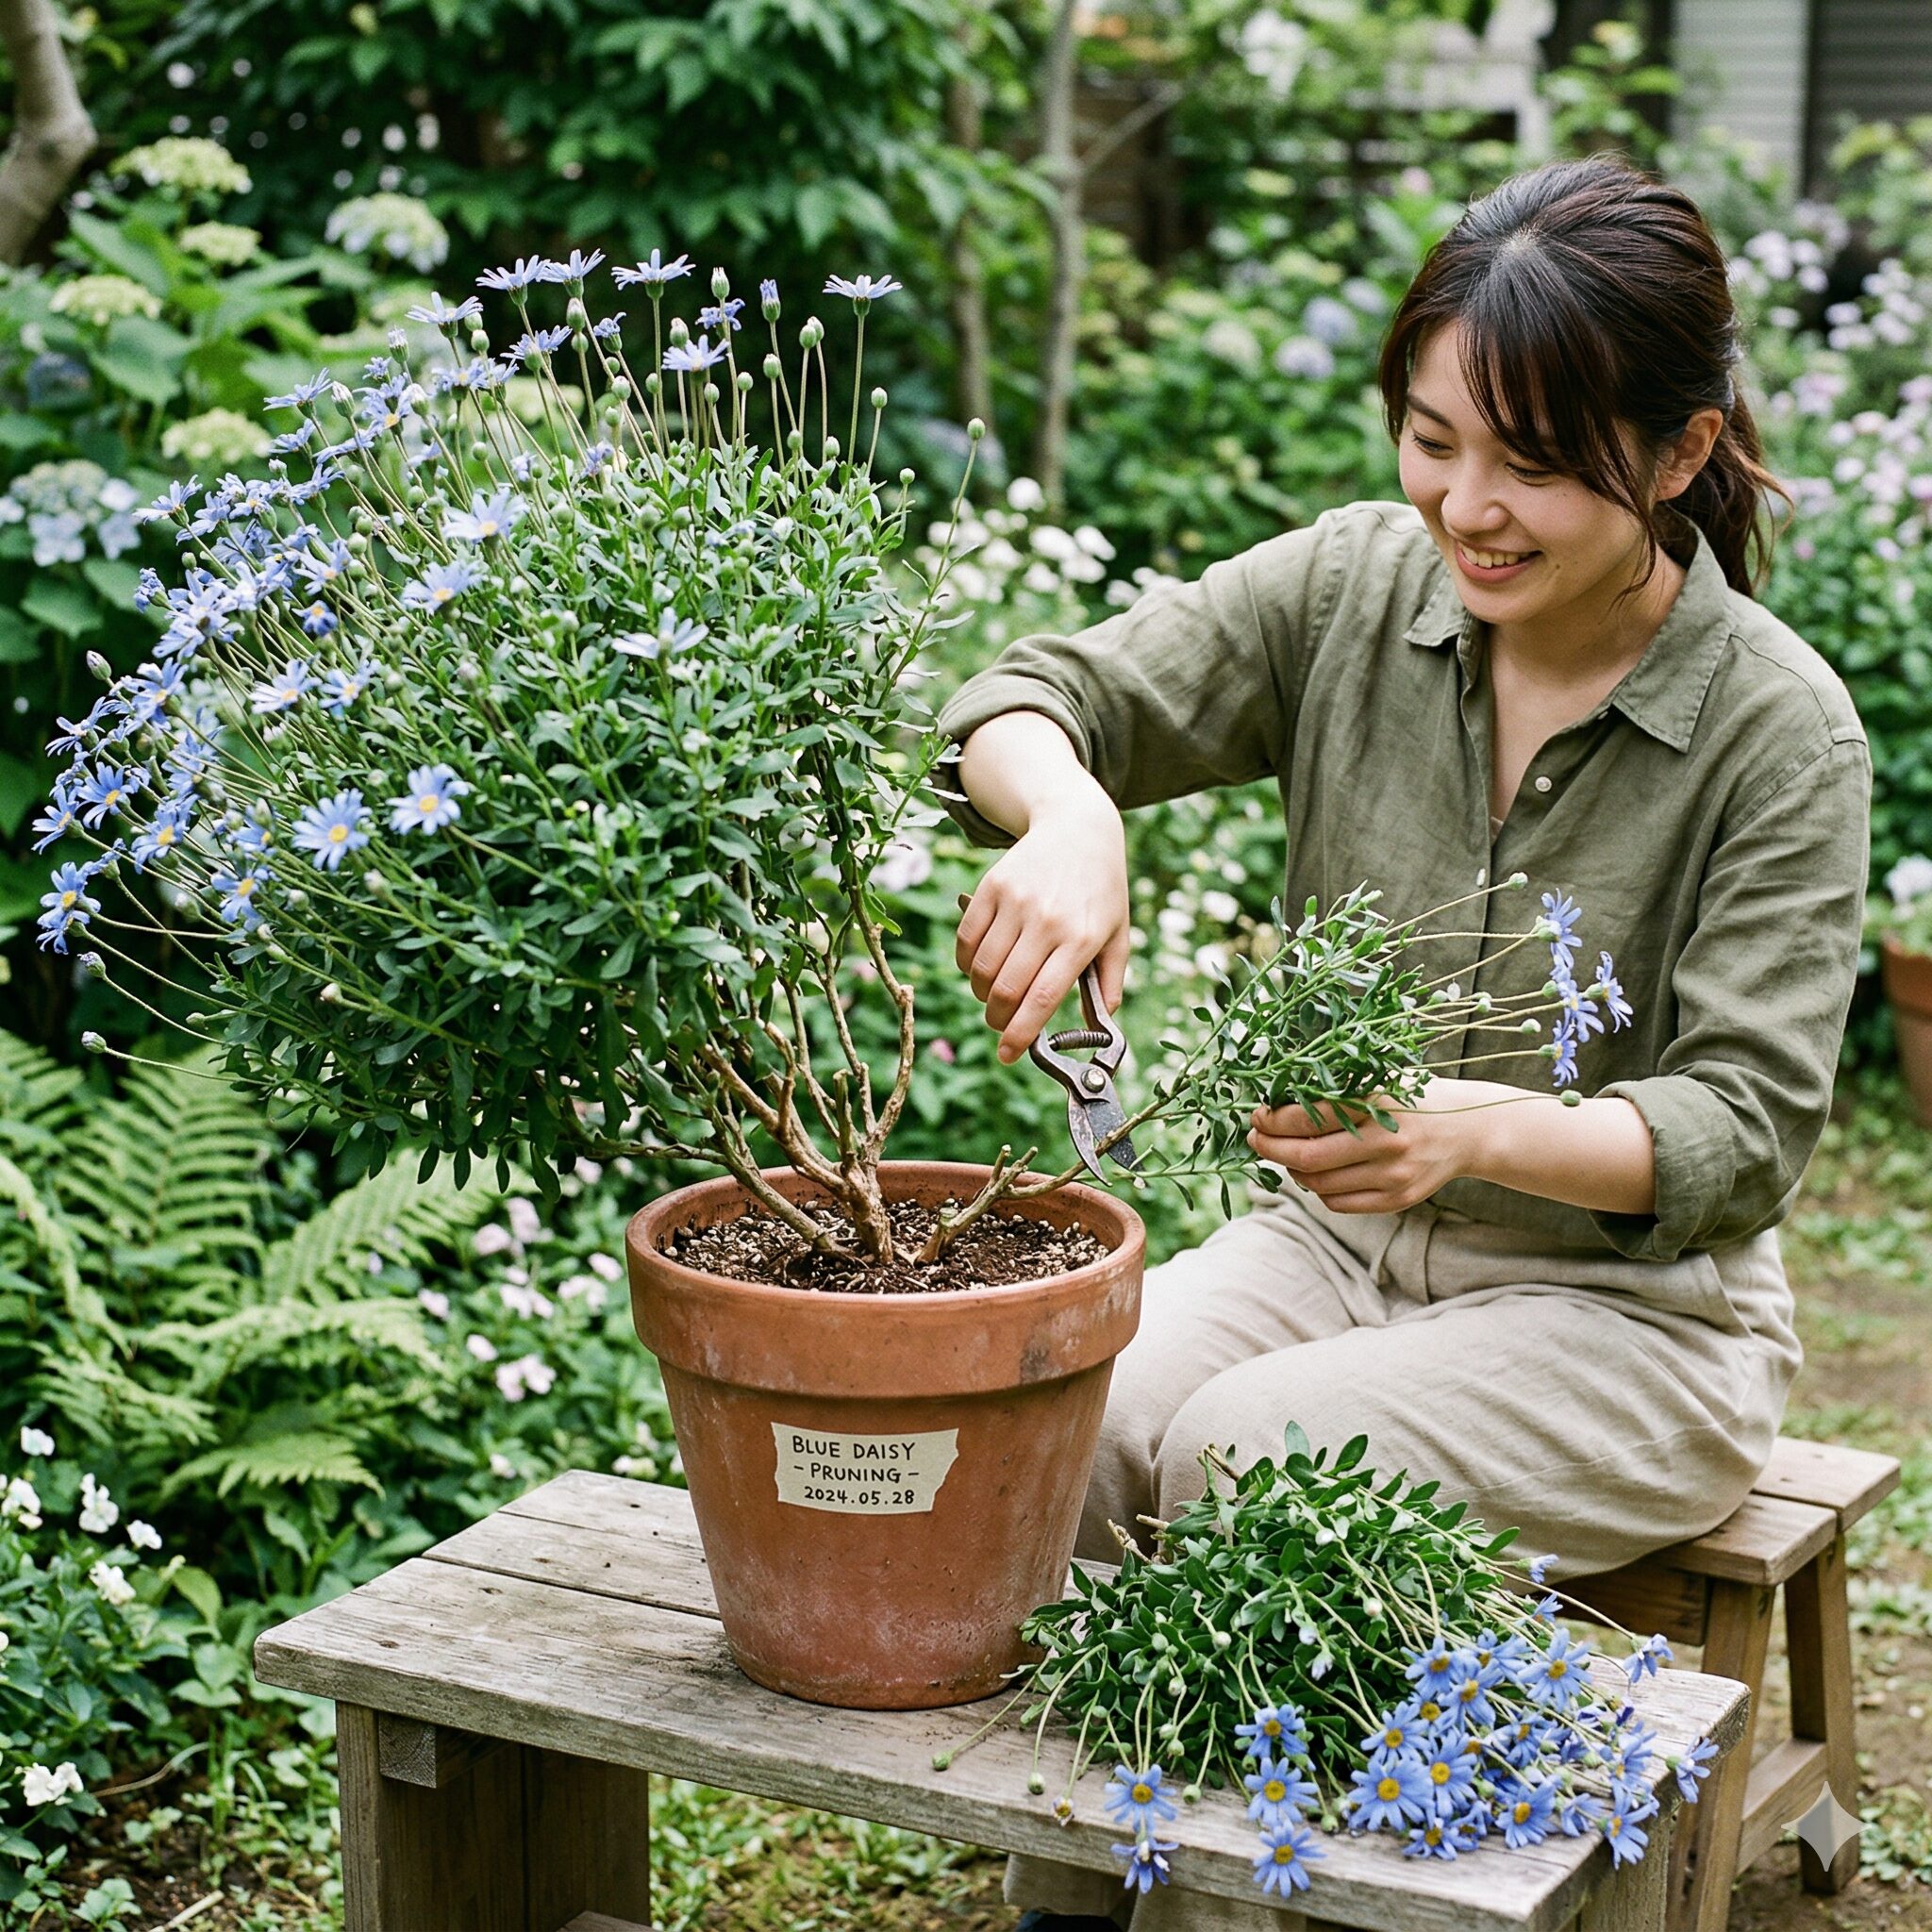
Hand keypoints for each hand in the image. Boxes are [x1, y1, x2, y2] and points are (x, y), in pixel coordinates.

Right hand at [955, 798, 1129, 1063]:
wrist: (1078, 828)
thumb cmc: (1101, 889)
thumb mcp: (1118, 933)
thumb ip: (1109, 981)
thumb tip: (1100, 1025)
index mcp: (1082, 938)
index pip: (1044, 998)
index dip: (1022, 1034)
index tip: (1009, 1055)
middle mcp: (1047, 920)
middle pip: (1007, 989)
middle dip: (998, 1020)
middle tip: (1001, 1026)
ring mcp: (1016, 902)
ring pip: (982, 969)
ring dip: (982, 994)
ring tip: (994, 995)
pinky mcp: (991, 887)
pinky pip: (967, 940)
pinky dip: (967, 964)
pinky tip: (980, 967)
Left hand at [1246, 1078, 1497, 1213]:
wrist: (1466, 1129)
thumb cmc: (1411, 1098)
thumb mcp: (1378, 1081)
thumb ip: (1335, 1091)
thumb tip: (1273, 1105)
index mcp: (1378, 1103)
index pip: (1309, 1116)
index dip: (1273, 1120)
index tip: (1256, 1116)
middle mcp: (1386, 1142)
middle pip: (1307, 1156)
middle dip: (1270, 1149)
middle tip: (1255, 1139)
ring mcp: (1393, 1175)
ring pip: (1319, 1184)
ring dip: (1292, 1171)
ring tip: (1286, 1155)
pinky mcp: (1397, 1199)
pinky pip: (1339, 1204)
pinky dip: (1317, 1190)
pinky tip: (1315, 1173)